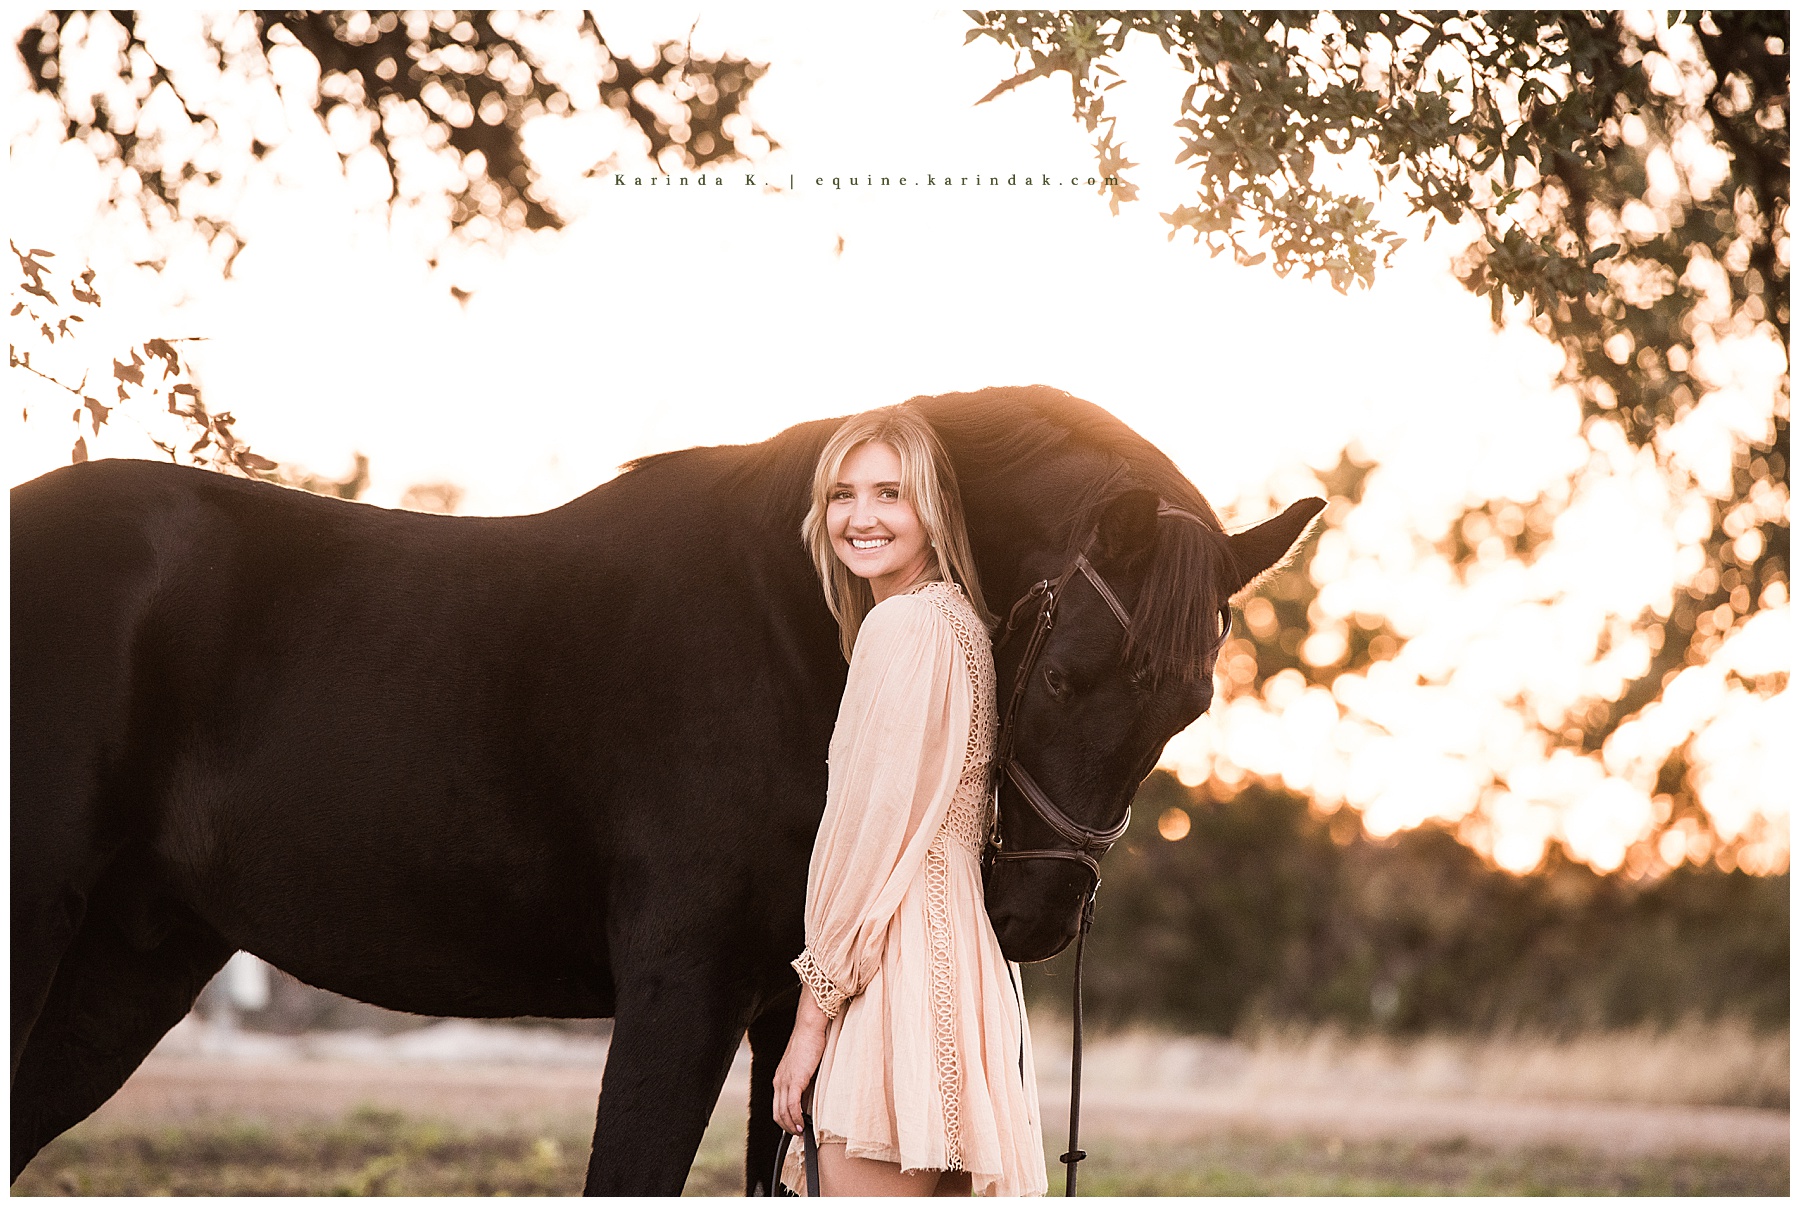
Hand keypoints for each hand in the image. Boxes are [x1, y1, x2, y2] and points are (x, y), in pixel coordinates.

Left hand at [772, 992, 829, 1135]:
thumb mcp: (804, 1067)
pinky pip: (792, 1106)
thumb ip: (803, 1082)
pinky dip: (797, 1117)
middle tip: (798, 1134)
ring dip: (792, 1125)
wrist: (809, 1028)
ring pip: (783, 1112)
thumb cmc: (810, 1043)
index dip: (784, 1120)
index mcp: (780, 1078)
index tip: (794, 1127)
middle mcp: (779, 1081)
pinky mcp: (795, 1080)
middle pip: (777, 1112)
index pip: (777, 1105)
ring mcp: (785, 1081)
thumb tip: (808, 1098)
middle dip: (787, 1126)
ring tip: (802, 1132)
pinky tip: (804, 1123)